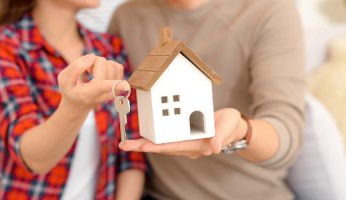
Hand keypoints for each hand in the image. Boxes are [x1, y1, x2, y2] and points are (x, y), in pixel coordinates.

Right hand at [57, 54, 129, 111]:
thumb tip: (92, 57)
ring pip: (113, 64)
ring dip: (101, 64)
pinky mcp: (119, 86)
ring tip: (92, 73)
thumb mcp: (64, 80)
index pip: (102, 87)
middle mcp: (105, 94)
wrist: (79, 105)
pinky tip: (100, 73)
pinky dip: (108, 65)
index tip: (125, 86)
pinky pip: (118, 67)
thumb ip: (75, 67)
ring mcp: (114, 91)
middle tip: (86, 71)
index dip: (114, 84)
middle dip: (93, 61)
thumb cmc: (71, 91)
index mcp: (88, 94)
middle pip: (104, 64)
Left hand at [119, 108, 247, 158]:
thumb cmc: (231, 126)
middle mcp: (188, 145)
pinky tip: (143, 132)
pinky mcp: (183, 135)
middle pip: (162, 147)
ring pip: (161, 142)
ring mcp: (185, 141)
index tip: (143, 145)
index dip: (157, 146)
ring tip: (127, 142)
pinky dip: (153, 135)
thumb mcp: (229, 127)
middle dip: (143, 146)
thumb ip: (221, 136)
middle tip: (124, 145)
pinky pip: (165, 136)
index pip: (174, 146)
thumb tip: (214, 149)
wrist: (234, 127)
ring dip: (144, 142)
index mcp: (198, 144)